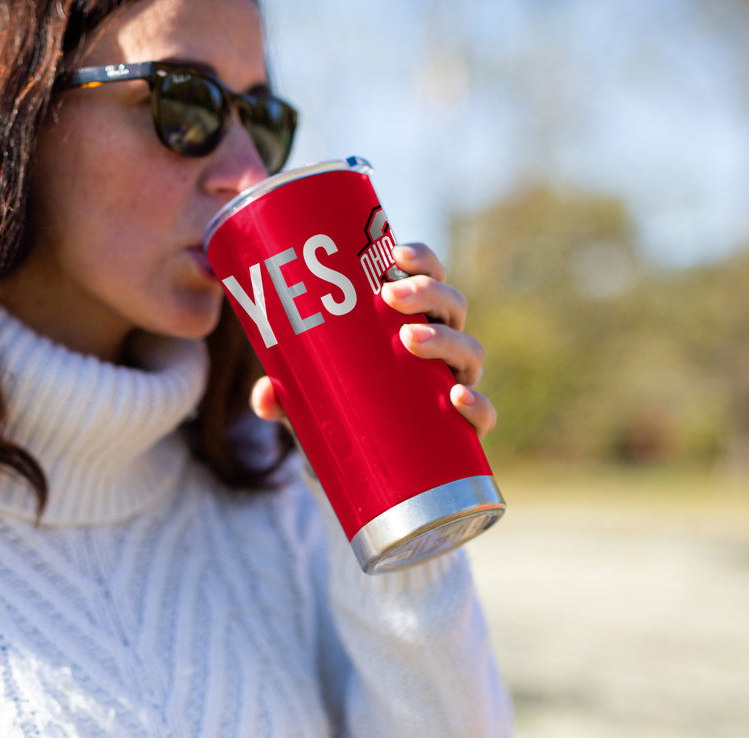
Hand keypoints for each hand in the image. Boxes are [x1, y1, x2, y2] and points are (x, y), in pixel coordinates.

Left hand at [249, 241, 496, 438]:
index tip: (395, 253)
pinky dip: (478, 405)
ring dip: (446, 340)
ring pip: (470, 352)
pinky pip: (482, 416)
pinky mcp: (461, 431)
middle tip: (391, 297)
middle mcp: (440, 349)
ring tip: (409, 341)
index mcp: (410, 324)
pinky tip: (457, 397)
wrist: (357, 473)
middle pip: (451, 307)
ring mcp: (454, 386)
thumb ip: (282, 396)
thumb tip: (265, 395)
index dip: (421, 260)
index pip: (428, 279)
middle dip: (427, 294)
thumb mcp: (304, 401)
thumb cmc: (336, 415)